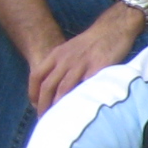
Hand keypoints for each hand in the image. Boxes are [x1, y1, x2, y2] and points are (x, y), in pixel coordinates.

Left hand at [28, 3, 147, 113]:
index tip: (36, 106)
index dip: (33, 94)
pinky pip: (87, 87)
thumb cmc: (93, 42)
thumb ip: (61, 65)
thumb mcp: (70, 49)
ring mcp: (81, 64)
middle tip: (45, 120)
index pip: (36, 76)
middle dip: (44, 105)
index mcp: (56, 54)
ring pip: (64, 89)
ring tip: (60, 120)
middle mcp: (65, 60)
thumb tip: (55, 87)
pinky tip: (81, 110)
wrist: (114, 27)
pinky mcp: (98, 67)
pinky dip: (82, 100)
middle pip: (48, 86)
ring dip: (60, 106)